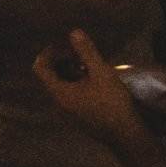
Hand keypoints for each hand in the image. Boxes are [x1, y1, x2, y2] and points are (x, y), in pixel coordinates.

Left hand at [31, 27, 148, 147]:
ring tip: (88, 65)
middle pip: (49, 77)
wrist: (125, 134)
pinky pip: (68, 96)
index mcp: (59, 93)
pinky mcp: (77, 118)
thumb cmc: (112, 102)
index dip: (48, 52)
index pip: (40, 68)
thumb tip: (74, 32)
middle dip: (61, 61)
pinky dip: (75, 84)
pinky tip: (93, 81)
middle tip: (79, 53)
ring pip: (60, 86)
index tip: (63, 44)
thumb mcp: (101, 72)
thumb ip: (86, 52)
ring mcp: (67, 113)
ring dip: (69, 72)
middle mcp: (58, 104)